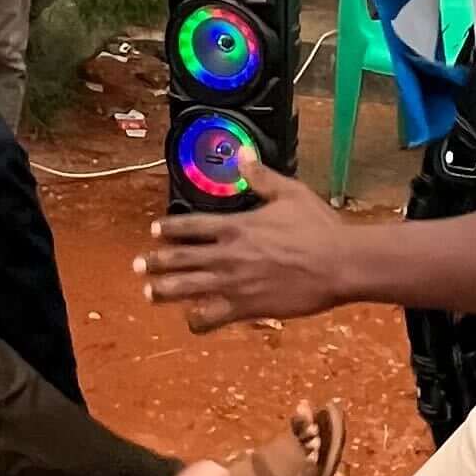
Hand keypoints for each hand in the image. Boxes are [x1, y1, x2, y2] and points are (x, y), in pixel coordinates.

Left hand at [142, 152, 356, 328]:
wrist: (337, 264)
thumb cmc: (318, 228)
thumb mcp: (289, 193)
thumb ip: (261, 176)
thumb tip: (243, 155)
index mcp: (235, 226)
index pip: (190, 226)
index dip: (168, 229)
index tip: (154, 231)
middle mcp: (227, 254)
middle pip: (180, 259)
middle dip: (155, 262)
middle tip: (139, 265)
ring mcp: (233, 283)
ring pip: (186, 289)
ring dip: (164, 291)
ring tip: (149, 293)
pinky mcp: (245, 307)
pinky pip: (212, 316)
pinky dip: (198, 320)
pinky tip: (193, 320)